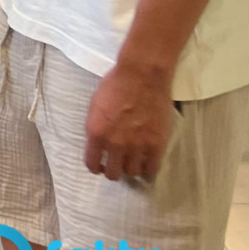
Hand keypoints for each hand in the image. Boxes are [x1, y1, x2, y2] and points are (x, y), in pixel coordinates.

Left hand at [84, 61, 175, 180]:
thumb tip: (97, 142)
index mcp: (96, 133)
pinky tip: (147, 165)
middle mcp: (115, 144)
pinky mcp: (156, 145)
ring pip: (132, 172)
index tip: (100, 165)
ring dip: (131, 168)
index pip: (92, 163)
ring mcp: (137, 146)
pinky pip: (152, 169)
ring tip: (133, 161)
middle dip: (113, 170)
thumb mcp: (95, 106)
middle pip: (113, 173)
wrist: (142, 76)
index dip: (96, 167)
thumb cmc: (115, 85)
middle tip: (118, 163)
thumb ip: (96, 127)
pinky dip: (148, 170)